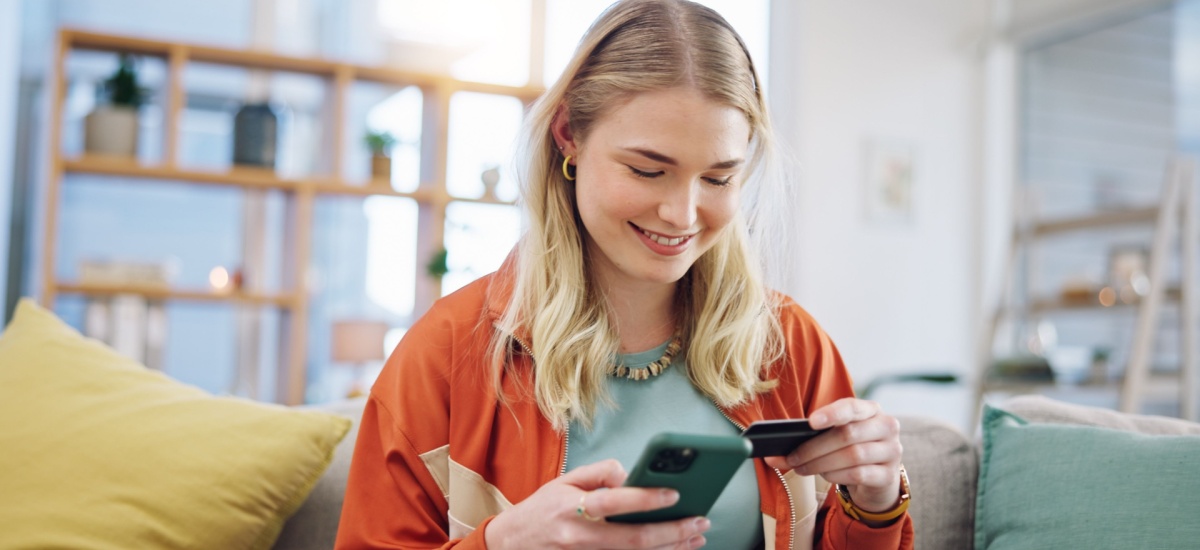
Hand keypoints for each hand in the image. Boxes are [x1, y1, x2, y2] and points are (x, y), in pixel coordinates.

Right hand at [484, 459, 710, 548]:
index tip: (675, 493)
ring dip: (671, 548)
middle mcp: (580, 535)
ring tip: (697, 536)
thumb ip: (599, 472)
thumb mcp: (565, 480)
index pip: (613, 502)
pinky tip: (675, 549)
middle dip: (671, 531)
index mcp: (571, 506)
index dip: (645, 499)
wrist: (514, 543)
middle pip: (632, 539)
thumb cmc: (543, 508)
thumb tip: (630, 474)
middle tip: (700, 521)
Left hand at [763, 398, 902, 512]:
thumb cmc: (850, 449)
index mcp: (871, 410)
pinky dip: (836, 475)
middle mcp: (886, 426)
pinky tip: (825, 475)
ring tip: (801, 467)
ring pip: (852, 455)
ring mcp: (891, 451)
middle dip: (814, 447)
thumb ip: (813, 436)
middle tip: (792, 457)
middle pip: (847, 434)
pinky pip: (858, 474)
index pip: (852, 407)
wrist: (878, 476)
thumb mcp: (837, 436)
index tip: (810, 422)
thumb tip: (775, 453)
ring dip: (821, 463)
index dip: (831, 413)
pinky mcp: (889, 475)